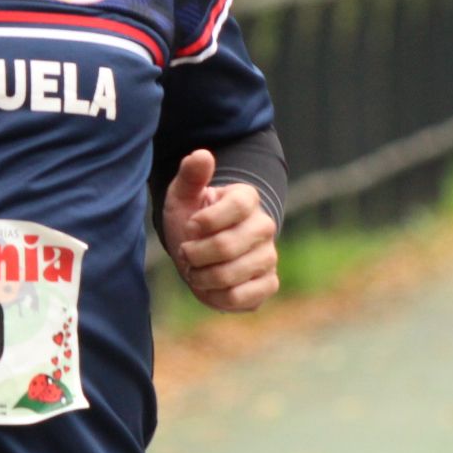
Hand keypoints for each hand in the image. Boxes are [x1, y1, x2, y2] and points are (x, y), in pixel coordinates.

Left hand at [161, 150, 279, 312]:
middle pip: (226, 245)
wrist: (200, 252)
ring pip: (232, 273)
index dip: (204, 221)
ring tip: (194, 269)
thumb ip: (191, 176)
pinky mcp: (269, 283)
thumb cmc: (191, 220)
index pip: (236, 206)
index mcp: (247, 199)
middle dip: (195, 253)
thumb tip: (202, 155)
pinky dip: (218, 296)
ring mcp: (269, 256)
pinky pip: (243, 297)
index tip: (190, 226)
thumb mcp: (182, 196)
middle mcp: (264, 226)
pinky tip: (209, 287)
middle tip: (185, 252)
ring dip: (202, 276)